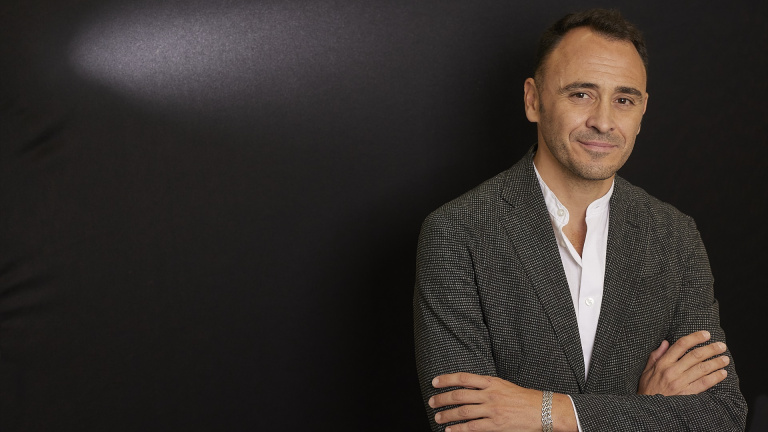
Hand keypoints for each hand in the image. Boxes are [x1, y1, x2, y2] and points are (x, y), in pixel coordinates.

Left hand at [428, 372, 544, 431]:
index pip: (463, 378)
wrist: (543, 409)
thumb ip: (485, 385)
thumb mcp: (503, 385)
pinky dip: (459, 429)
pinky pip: (472, 427)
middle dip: (442, 399)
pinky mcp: (496, 425)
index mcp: (491, 382)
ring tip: (438, 417)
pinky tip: (450, 430)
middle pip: (459, 395)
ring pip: (463, 412)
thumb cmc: (523, 398)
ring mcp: (492, 410)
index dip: (446, 379)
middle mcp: (490, 394)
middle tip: (432, 402)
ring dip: (447, 415)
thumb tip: (466, 387)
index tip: (435, 382)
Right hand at [638, 330, 728, 395]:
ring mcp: (680, 383)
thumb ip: (656, 355)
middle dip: (711, 349)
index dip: (695, 338)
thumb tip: (666, 342)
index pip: (681, 345)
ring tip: (725, 359)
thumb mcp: (646, 370)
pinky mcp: (687, 394)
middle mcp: (672, 371)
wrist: (648, 408)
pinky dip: (715, 378)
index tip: (706, 334)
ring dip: (716, 362)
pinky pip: (704, 384)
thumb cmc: (648, 388)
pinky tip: (722, 373)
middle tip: (722, 346)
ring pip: (702, 369)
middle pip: (695, 355)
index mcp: (663, 363)